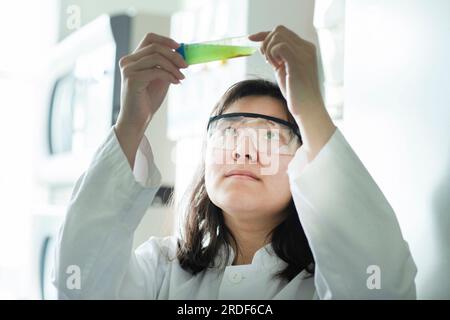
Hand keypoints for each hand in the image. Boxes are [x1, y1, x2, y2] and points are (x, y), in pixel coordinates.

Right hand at [115, 33, 187, 167]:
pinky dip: (170, 75)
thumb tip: (182, 53)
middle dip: (174, 55)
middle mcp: (128, 61)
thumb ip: (167, 66)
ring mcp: (128, 69)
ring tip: (181, 77)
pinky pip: (156, 71)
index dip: (166, 40)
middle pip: (155, 47)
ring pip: (157, 58)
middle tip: (186, 65)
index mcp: (133, 59)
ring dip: (173, 67)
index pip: (149, 39)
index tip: (180, 47)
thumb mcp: (160, 79)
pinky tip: (176, 82)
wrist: (137, 120)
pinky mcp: (132, 79)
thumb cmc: (147, 100)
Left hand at [249, 26, 335, 161]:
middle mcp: (306, 48)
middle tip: (268, 62)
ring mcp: (303, 53)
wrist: (307, 108)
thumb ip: (277, 58)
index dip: (264, 34)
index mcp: (305, 48)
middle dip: (266, 43)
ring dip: (269, 50)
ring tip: (273, 66)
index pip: (282, 32)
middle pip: (279, 30)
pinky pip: (279, 46)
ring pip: (277, 36)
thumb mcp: (284, 71)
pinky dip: (272, 55)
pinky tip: (275, 67)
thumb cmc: (296, 94)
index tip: (251, 38)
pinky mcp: (297, 61)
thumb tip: (263, 46)